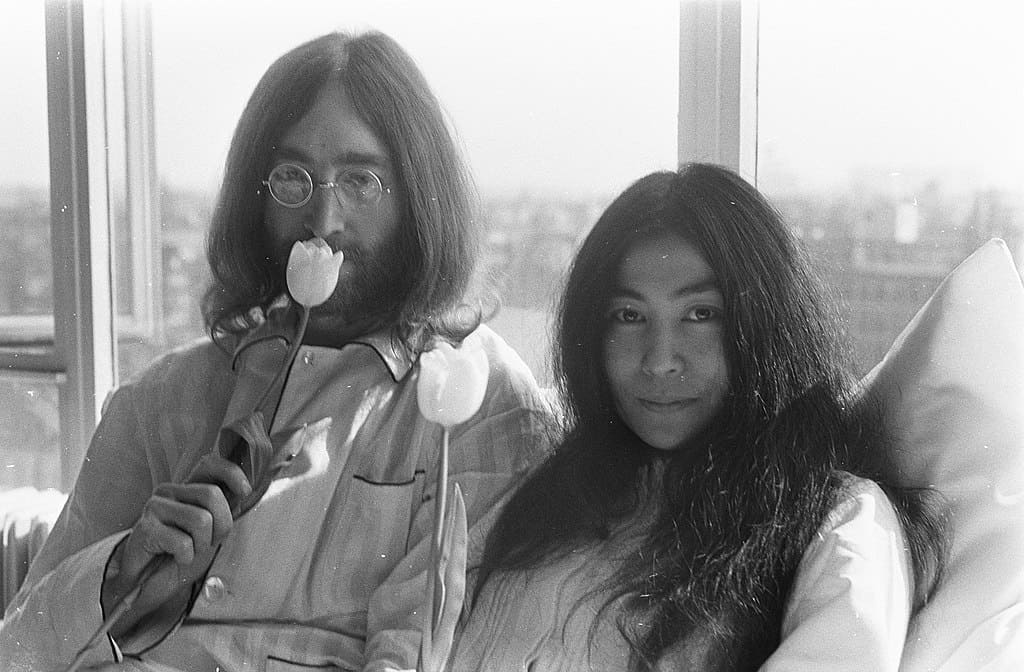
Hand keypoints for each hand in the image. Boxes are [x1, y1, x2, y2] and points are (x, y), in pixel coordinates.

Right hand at [102, 454, 250, 636]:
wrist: (144, 582)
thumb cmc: (179, 553)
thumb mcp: (209, 528)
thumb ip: (223, 508)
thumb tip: (246, 491)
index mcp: (186, 488)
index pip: (210, 464)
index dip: (232, 474)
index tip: (245, 492)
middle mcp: (169, 491)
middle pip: (212, 494)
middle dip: (222, 524)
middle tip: (210, 542)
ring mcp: (155, 507)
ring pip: (201, 520)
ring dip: (202, 544)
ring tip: (189, 551)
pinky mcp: (145, 528)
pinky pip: (183, 542)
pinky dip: (186, 557)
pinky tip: (175, 558)